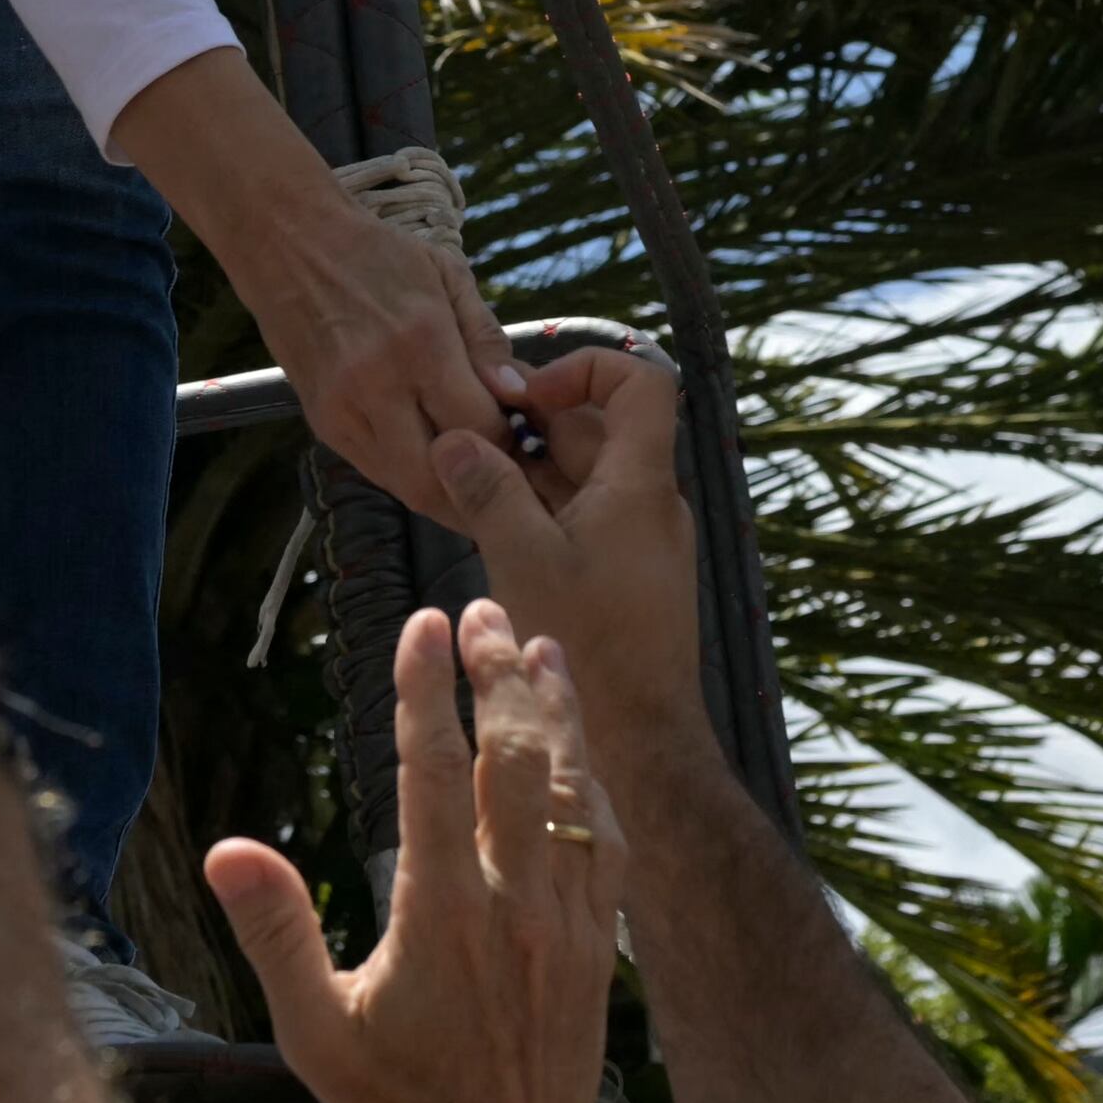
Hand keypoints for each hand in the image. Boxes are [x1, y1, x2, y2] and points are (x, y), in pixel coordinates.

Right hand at [207, 601, 619, 1102]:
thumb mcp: (314, 1028)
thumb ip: (275, 930)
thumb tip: (226, 846)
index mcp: (441, 913)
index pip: (434, 775)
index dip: (426, 693)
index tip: (421, 626)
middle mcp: (513, 902)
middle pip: (512, 760)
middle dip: (496, 676)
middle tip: (481, 611)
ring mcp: (567, 918)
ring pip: (568, 789)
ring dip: (556, 711)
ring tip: (539, 643)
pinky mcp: (600, 939)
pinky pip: (606, 841)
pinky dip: (593, 780)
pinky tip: (581, 741)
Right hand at [421, 346, 710, 784]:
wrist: (640, 736)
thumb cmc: (589, 642)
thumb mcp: (523, 558)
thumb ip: (488, 491)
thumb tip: (452, 439)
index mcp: (640, 482)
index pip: (640, 379)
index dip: (583, 366)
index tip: (525, 397)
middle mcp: (649, 501)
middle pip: (597, 428)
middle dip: (533, 425)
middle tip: (468, 441)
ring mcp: (640, 539)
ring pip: (584, 476)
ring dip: (528, 472)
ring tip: (466, 486)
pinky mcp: (626, 573)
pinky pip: (584, 516)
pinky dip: (541, 510)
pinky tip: (491, 531)